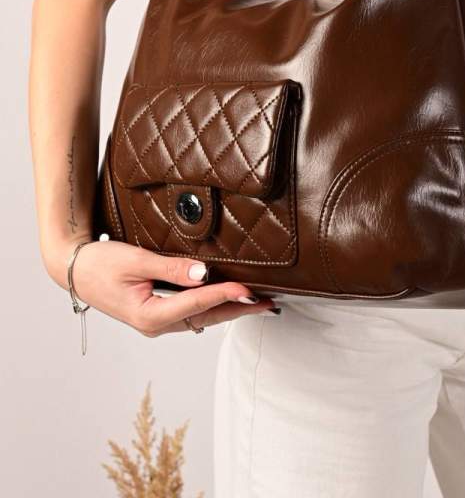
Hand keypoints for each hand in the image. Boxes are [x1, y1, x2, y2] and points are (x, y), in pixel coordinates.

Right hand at [48, 238, 277, 335]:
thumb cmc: (101, 263)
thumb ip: (171, 268)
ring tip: (255, 303)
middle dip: (237, 310)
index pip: (197, 304)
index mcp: (149, 315)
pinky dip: (211, 307)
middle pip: (205, 318)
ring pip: (200, 318)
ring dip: (227, 310)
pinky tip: (226, 299)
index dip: (225, 295)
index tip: (248, 289)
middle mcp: (155, 325)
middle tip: (267, 303)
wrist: (75, 269)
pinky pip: (190, 313)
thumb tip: (204, 274)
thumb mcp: (135, 261)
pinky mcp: (156, 314)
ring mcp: (156, 322)